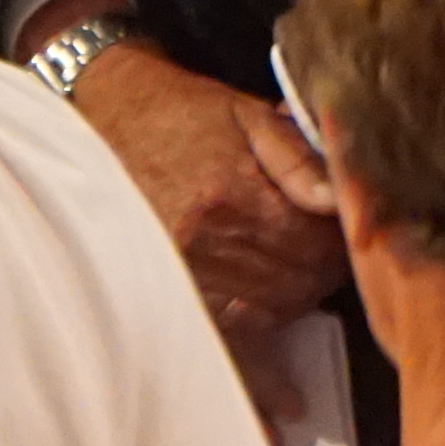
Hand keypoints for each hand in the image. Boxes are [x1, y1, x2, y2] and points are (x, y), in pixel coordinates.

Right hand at [71, 41, 349, 339]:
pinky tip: (271, 332)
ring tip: (296, 266)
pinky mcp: (164, 292)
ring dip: (296, 295)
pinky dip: (259, 330)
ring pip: (271, 309)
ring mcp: (180, 273)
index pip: (318, 242)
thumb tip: (340, 200)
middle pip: (298, 281)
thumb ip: (299, 158)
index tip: (344, 228)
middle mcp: (202, 241)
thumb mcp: (246, 114)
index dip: (342, 239)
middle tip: (325, 248)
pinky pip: (228, 330)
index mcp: (230, 193)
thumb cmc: (177, 113)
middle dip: (324, 268)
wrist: (99, 122)